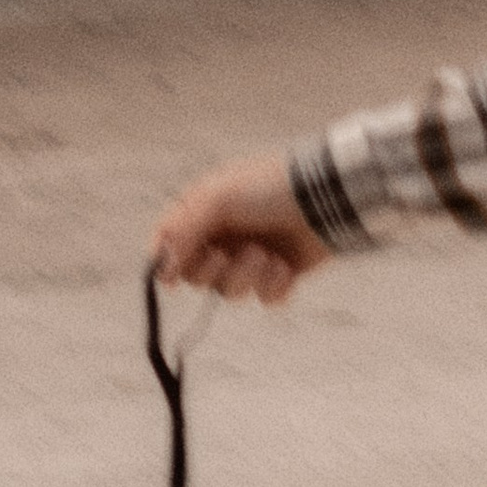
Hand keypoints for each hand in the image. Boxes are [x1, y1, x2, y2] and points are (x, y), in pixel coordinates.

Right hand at [150, 157, 332, 302]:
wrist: (327, 197)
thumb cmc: (269, 187)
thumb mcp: (217, 197)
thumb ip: (182, 229)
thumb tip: (159, 266)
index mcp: (202, 213)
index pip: (169, 245)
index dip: (166, 263)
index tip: (170, 278)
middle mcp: (223, 237)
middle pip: (196, 277)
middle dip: (213, 271)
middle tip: (229, 255)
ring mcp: (250, 257)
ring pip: (230, 291)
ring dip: (247, 277)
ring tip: (266, 256)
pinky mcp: (279, 274)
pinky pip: (265, 298)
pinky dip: (274, 285)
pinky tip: (286, 267)